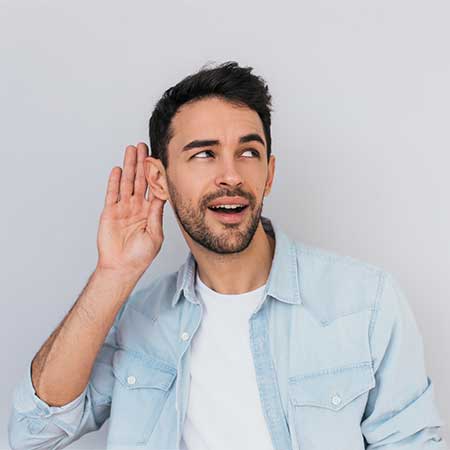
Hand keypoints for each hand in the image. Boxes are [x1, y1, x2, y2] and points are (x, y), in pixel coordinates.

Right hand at [95, 143, 165, 275]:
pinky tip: (119, 169)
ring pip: (127, 182)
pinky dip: (115, 181)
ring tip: (131, 150)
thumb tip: (163, 195)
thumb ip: (156, 214)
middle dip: (142, 163)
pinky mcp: (110, 212)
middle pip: (140, 180)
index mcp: (149, 212)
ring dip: (129, 166)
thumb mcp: (155, 234)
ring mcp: (123, 208)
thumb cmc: (140, 256)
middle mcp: (136, 207)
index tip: (160, 159)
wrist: (122, 267)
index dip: (156, 174)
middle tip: (144, 146)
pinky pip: (112, 193)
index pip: (153, 188)